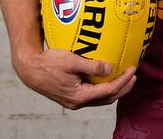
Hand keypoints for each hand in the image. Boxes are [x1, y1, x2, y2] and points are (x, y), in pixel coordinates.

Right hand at [13, 48, 136, 109]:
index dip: (123, 81)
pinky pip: (91, 94)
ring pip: (99, 99)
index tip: (133, 70)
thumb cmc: (48, 63)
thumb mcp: (71, 61)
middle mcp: (77, 102)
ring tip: (124, 77)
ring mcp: (73, 101)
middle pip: (106, 99)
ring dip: (113, 89)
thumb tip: (110, 68)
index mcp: (79, 96)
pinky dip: (102, 88)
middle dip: (123, 88)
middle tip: (133, 76)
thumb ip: (92, 66)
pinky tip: (106, 77)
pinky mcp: (70, 96)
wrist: (29, 69)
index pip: (108, 91)